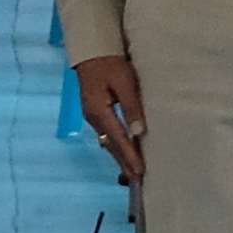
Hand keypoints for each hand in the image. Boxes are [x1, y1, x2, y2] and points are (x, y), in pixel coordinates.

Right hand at [74, 54, 148, 183]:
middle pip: (111, 146)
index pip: (119, 140)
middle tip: (138, 182)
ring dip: (121, 157)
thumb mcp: (124, 81)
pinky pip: (107, 135)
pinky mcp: (95, 112)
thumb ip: (131, 106)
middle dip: (125, 164)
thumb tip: (138, 132)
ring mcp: (92, 116)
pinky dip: (117, 146)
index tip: (140, 173)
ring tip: (133, 173)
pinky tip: (124, 152)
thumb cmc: (110, 63)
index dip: (130, 157)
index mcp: (99, 111)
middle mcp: (93, 118)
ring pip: (108, 142)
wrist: (91, 49)